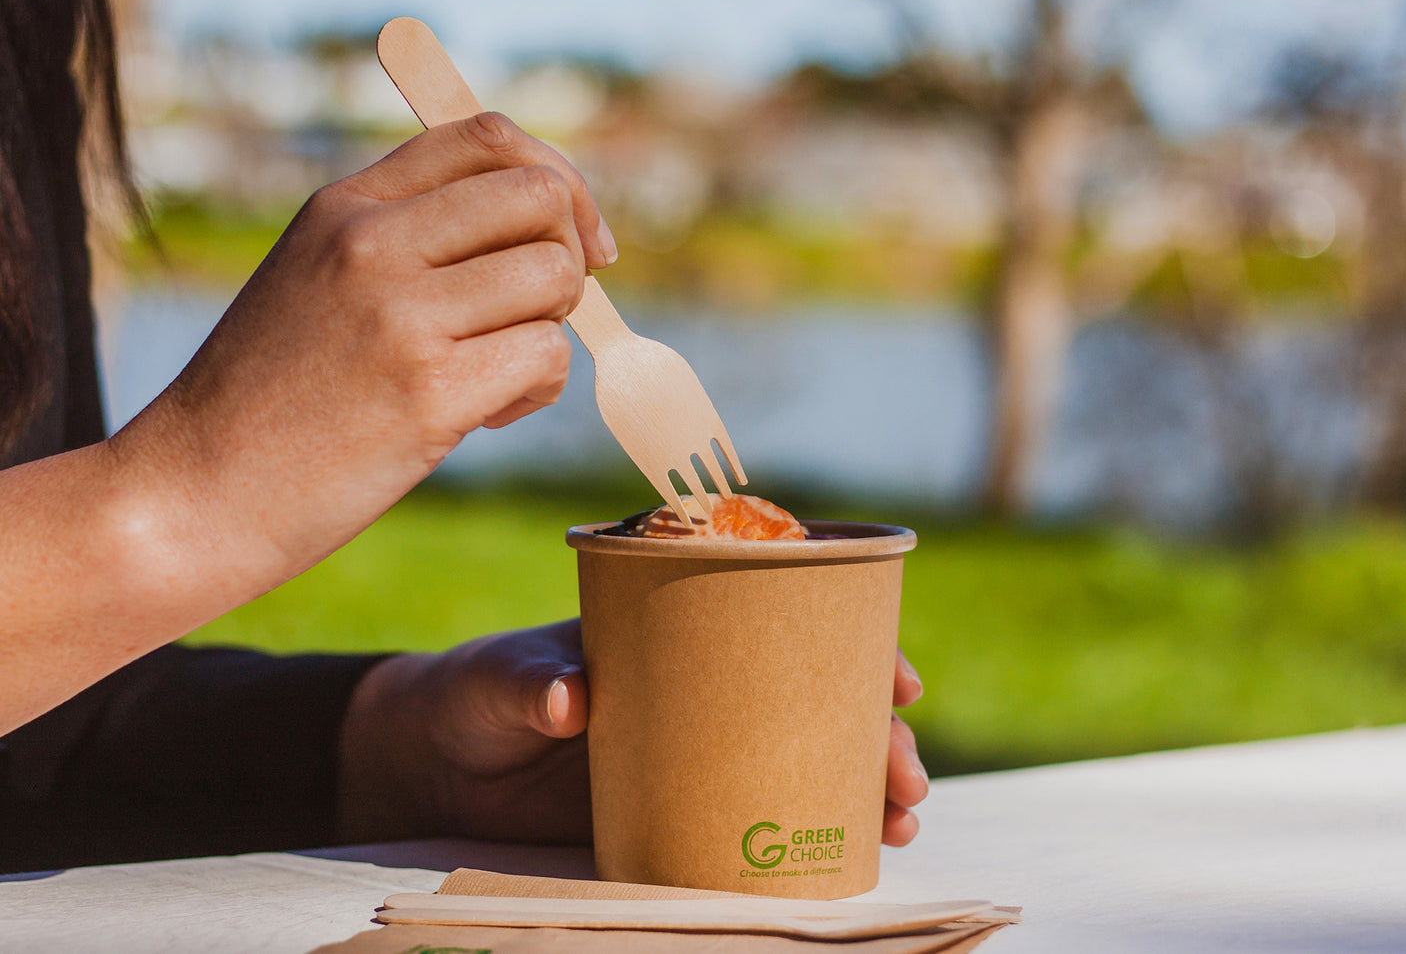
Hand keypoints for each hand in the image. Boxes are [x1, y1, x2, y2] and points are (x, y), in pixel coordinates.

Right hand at [115, 114, 616, 597]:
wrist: (196, 492)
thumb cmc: (271, 395)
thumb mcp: (318, 277)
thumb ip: (411, 236)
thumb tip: (549, 224)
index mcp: (347, 205)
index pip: (486, 137)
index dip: (558, 179)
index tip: (577, 237)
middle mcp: (372, 242)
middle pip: (541, 198)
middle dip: (568, 257)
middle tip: (533, 314)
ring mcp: (401, 315)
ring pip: (555, 280)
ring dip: (549, 331)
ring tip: (493, 374)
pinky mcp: (430, 392)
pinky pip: (547, 357)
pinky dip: (535, 391)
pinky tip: (482, 416)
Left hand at [337, 620, 928, 847]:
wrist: (432, 764)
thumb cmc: (471, 693)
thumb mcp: (502, 677)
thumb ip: (534, 681)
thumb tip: (573, 698)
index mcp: (679, 629)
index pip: (782, 620)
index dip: (854, 642)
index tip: (898, 678)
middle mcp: (704, 687)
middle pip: (813, 698)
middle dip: (876, 733)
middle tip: (904, 774)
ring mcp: (696, 750)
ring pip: (801, 759)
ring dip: (860, 786)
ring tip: (899, 820)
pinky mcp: (677, 808)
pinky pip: (754, 820)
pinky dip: (803, 836)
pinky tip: (847, 855)